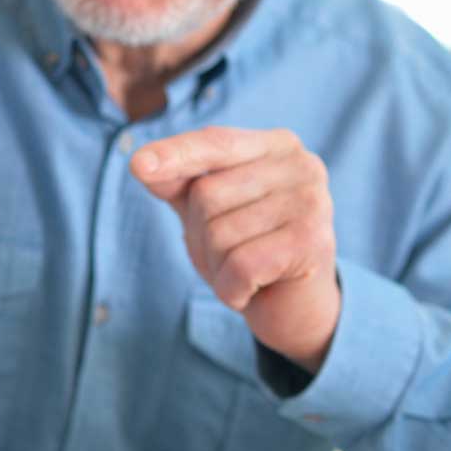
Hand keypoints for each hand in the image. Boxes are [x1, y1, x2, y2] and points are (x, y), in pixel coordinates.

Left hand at [131, 126, 340, 371]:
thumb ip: (179, 183)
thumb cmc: (249, 247)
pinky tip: (251, 291)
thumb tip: (141, 164)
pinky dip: (232, 289)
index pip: (215, 143)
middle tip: (230, 255)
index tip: (138, 166)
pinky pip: (240, 265)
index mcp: (277, 145)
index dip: (176, 154)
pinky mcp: (312, 242)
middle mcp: (301, 164)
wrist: (296, 307)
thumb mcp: (209, 211)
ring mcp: (311, 201)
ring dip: (217, 267)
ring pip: (220, 233)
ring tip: (245, 273)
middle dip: (201, 236)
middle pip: (207, 194)